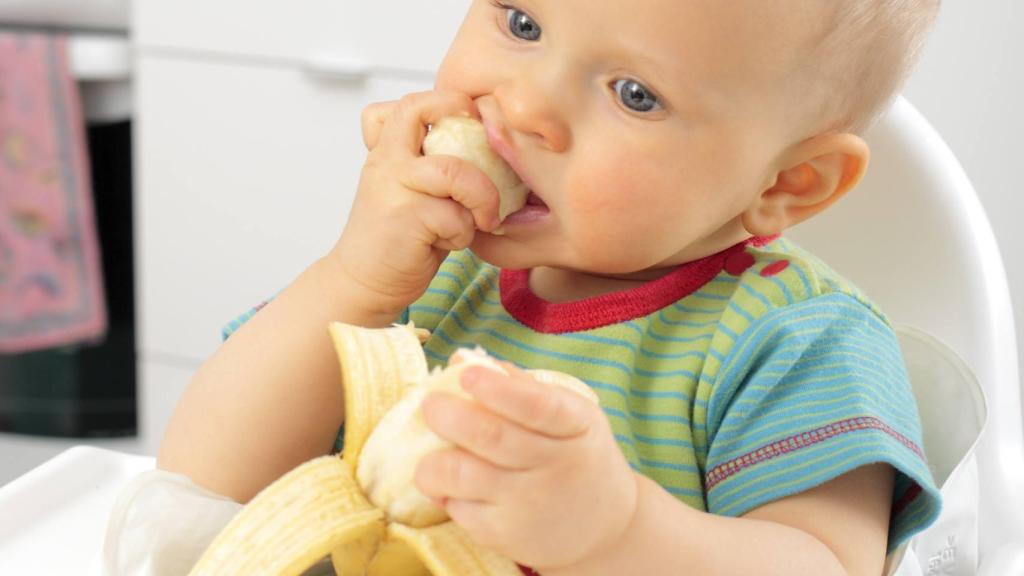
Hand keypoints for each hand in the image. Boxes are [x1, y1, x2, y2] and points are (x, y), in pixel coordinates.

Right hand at [327, 91, 502, 317]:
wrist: (364, 284)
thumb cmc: (399, 240)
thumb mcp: (414, 192)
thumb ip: (436, 166)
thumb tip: (492, 148)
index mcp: (387, 151)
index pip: (407, 104)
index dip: (443, 99)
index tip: (471, 119)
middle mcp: (385, 162)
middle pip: (416, 110)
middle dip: (459, 112)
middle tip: (487, 141)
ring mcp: (392, 187)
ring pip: (454, 170)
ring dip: (482, 195)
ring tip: (484, 217)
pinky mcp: (404, 218)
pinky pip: (456, 215)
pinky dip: (465, 232)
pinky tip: (453, 242)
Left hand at [414, 361, 639, 571]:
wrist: (606, 527)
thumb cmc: (576, 455)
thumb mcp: (570, 415)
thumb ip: (520, 386)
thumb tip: (461, 358)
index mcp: (576, 425)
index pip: (537, 405)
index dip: (498, 390)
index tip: (466, 374)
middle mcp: (555, 465)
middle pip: (490, 437)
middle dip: (448, 416)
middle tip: (430, 404)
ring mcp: (529, 504)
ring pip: (460, 475)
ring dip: (431, 462)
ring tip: (430, 454)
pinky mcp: (505, 535)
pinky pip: (457, 507)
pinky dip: (444, 493)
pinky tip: (452, 487)